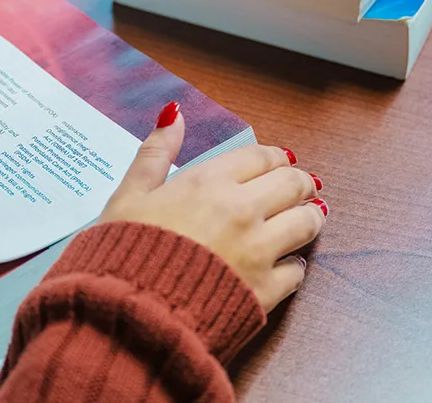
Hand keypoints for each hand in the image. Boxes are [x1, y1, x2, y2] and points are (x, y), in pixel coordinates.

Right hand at [99, 102, 326, 310]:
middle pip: (293, 183)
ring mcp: (258, 251)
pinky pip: (297, 272)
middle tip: (297, 188)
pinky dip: (294, 265)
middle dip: (299, 182)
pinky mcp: (265, 291)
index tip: (275, 163)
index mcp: (209, 183)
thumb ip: (154, 153)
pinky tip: (286, 263)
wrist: (132, 315)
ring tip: (304, 218)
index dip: (273, 158)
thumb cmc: (123, 255)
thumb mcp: (127, 196)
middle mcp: (242, 211)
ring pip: (306, 223)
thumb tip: (173, 115)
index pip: (261, 157)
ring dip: (308, 217)